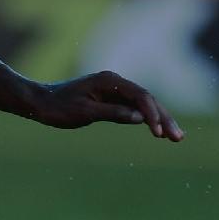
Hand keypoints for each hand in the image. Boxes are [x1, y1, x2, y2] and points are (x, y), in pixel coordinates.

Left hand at [28, 71, 184, 140]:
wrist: (39, 102)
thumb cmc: (58, 107)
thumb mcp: (84, 112)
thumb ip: (112, 113)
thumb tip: (140, 118)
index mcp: (109, 81)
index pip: (140, 96)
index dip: (153, 114)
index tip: (158, 132)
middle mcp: (114, 82)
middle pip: (147, 99)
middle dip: (164, 118)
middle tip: (178, 138)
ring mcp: (114, 89)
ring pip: (144, 104)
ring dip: (159, 119)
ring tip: (175, 138)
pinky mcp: (111, 98)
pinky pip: (134, 108)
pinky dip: (146, 119)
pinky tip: (158, 131)